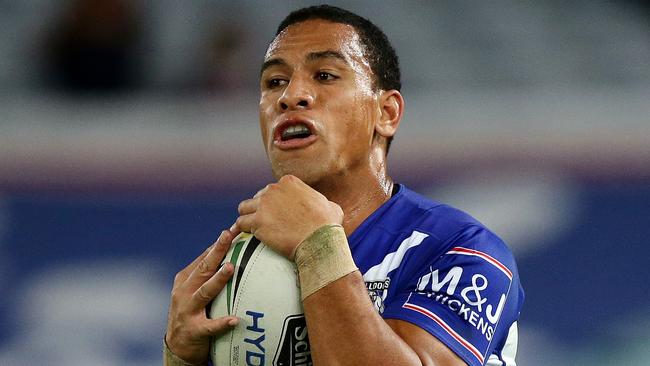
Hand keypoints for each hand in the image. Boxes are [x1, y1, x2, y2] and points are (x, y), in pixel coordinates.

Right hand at [165, 230, 238, 364]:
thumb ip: (206, 274)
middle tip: (228, 236)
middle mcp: (184, 292)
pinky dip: (222, 323)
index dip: (217, 243)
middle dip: (216, 251)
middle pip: (203, 269)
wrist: (177, 346)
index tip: (232, 229)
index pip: (203, 258)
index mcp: (185, 280)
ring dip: (218, 280)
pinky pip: (210, 326)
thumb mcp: (194, 290)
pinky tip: (234, 319)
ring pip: (204, 292)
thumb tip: (228, 251)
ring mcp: (187, 311)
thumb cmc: (192, 312)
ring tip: (230, 268)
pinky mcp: (194, 330)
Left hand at [235, 175, 343, 258]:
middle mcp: (273, 189)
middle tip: (265, 224)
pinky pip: (241, 223)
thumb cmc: (328, 225)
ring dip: (248, 218)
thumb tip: (325, 205)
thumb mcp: (330, 205)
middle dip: (260, 209)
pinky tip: (247, 237)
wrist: (320, 240)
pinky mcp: (257, 222)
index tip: (276, 214)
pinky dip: (242, 230)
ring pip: (244, 208)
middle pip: (257, 197)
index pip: (272, 189)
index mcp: (289, 182)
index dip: (273, 202)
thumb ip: (321, 201)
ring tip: (252, 229)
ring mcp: (263, 205)